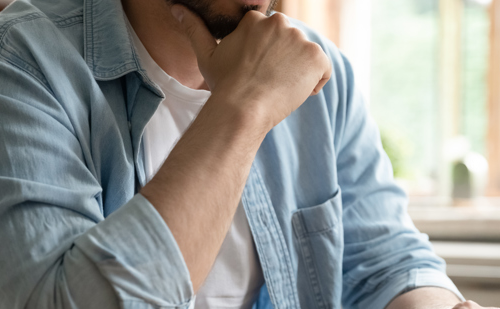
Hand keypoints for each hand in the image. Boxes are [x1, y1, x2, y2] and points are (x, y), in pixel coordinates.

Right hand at [171, 5, 331, 131]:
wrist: (242, 108)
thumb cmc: (224, 85)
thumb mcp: (207, 55)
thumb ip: (195, 28)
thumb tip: (176, 7)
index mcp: (256, 20)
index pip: (272, 38)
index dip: (267, 58)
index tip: (257, 74)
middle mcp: (280, 23)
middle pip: (290, 46)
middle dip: (283, 63)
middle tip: (266, 84)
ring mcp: (300, 39)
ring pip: (306, 58)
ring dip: (298, 74)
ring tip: (277, 89)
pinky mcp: (316, 57)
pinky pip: (323, 71)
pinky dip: (314, 83)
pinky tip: (295, 92)